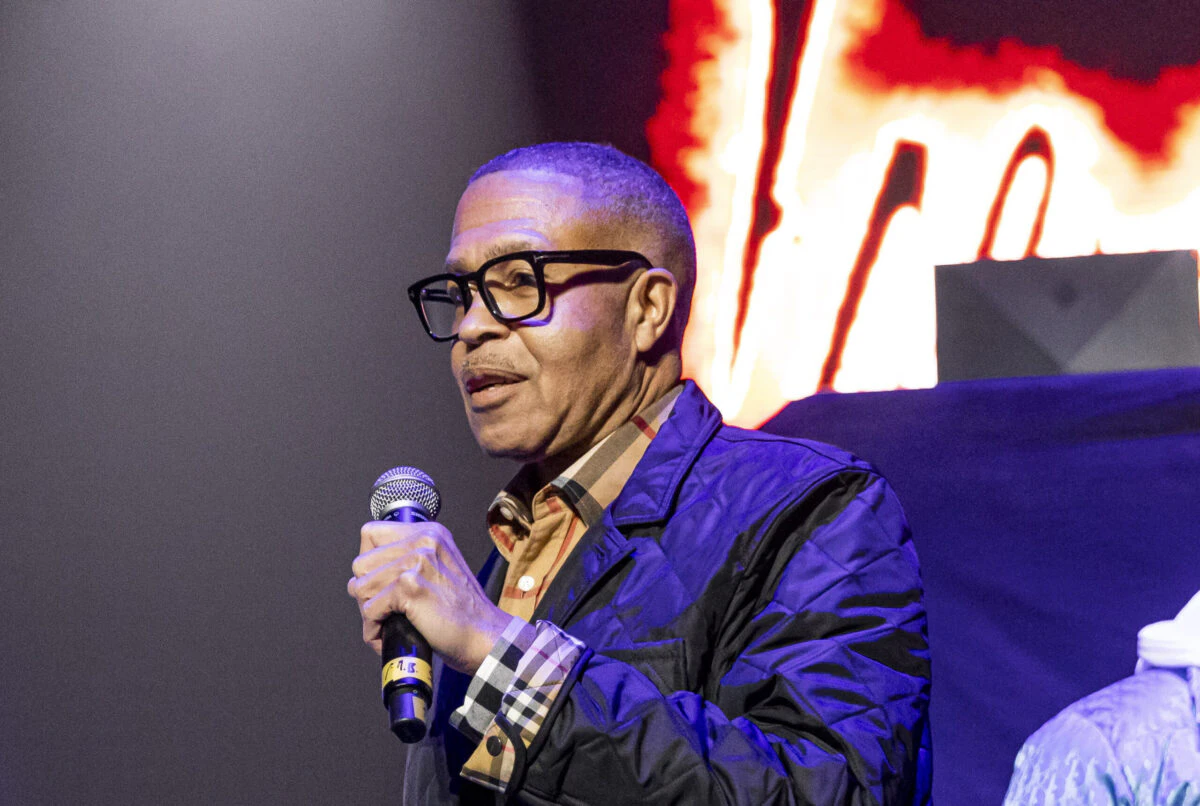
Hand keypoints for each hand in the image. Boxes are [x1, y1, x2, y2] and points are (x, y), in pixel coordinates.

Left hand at [347, 520, 515, 674]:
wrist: (485, 636)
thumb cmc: (463, 611)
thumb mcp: (440, 567)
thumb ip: (408, 559)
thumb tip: (364, 573)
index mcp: (429, 533)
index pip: (371, 533)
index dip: (368, 561)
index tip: (378, 582)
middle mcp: (423, 541)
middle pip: (360, 563)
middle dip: (365, 591)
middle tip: (383, 610)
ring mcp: (416, 563)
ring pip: (360, 587)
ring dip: (368, 613)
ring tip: (386, 624)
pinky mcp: (410, 588)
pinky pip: (369, 610)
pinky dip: (374, 629)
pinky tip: (389, 635)